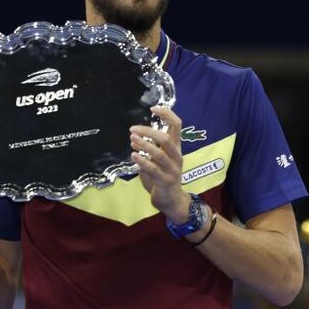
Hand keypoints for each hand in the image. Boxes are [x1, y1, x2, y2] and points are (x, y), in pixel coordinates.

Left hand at [131, 106, 188, 222]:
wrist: (171, 199)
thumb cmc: (164, 176)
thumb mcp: (160, 159)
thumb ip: (151, 148)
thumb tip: (134, 138)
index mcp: (176, 148)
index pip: (177, 125)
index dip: (167, 115)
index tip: (153, 108)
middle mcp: (177, 156)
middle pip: (167, 138)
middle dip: (149, 132)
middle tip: (132, 129)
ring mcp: (173, 169)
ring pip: (160, 154)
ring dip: (144, 145)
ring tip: (131, 140)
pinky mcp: (166, 181)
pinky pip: (154, 170)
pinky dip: (143, 161)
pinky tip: (133, 156)